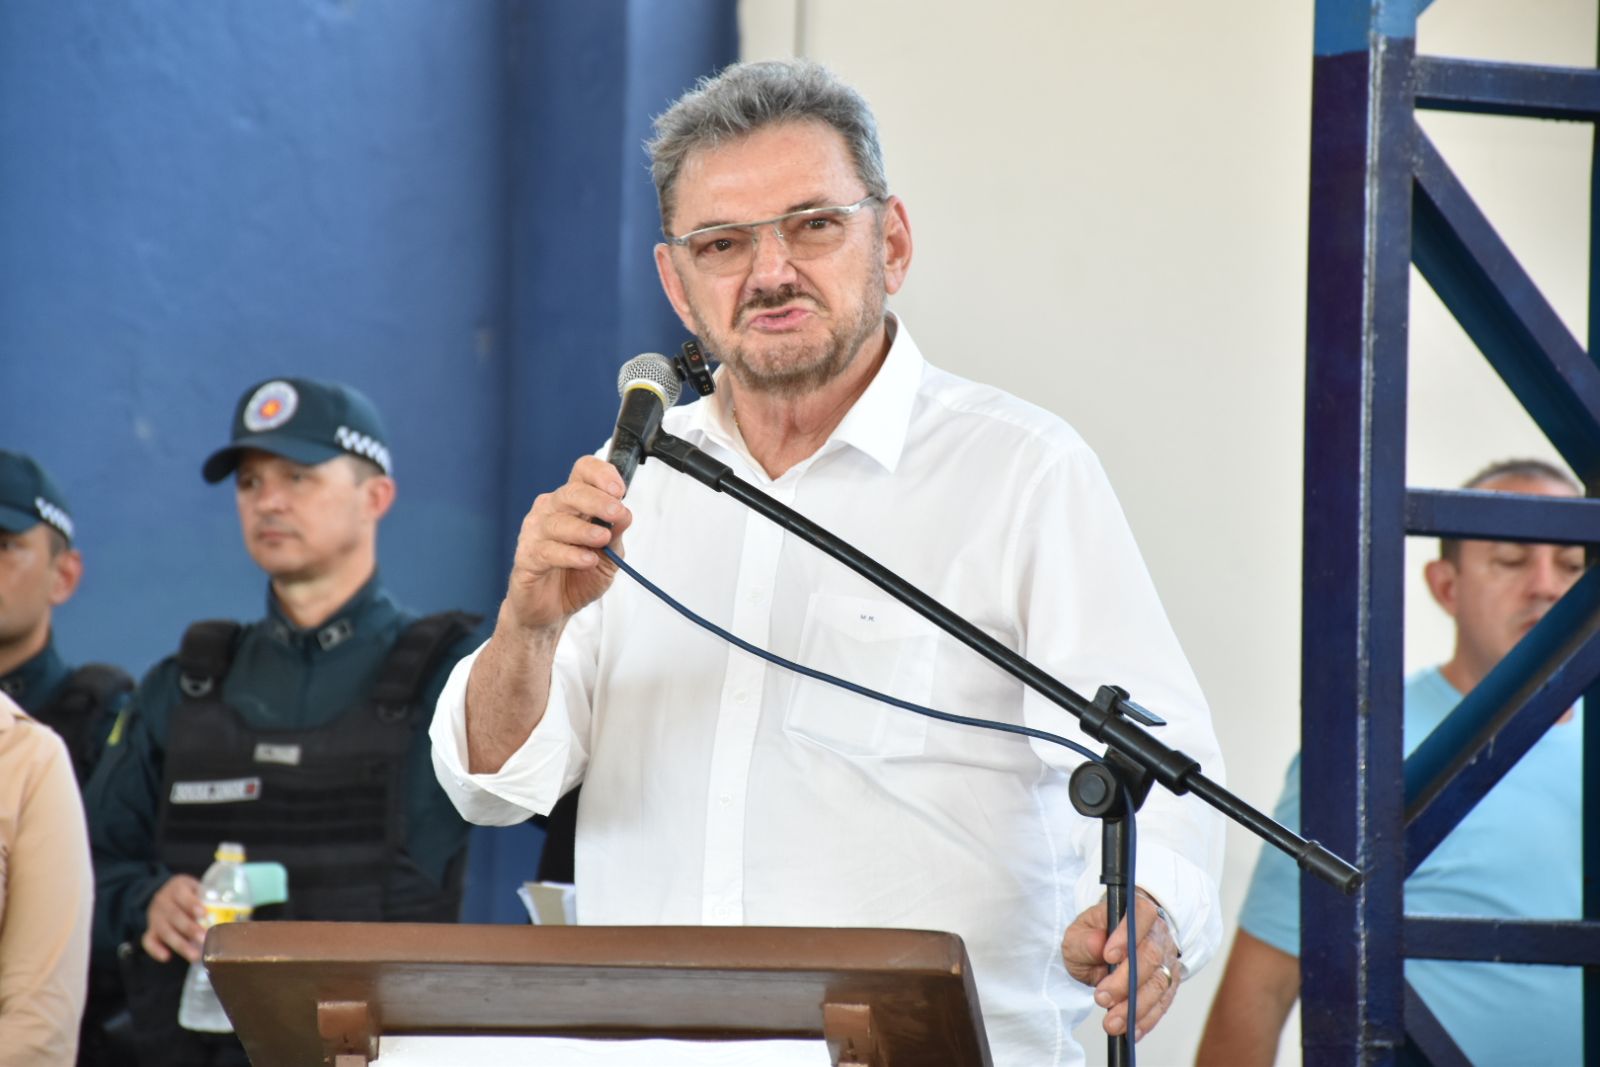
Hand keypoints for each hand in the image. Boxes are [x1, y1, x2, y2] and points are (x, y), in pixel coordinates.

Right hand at [142, 874, 205, 962]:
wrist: (167, 894)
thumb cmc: (190, 893)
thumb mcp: (198, 888)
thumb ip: (208, 897)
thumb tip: (231, 912)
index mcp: (176, 888)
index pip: (181, 894)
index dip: (192, 904)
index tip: (203, 914)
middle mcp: (162, 902)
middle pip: (174, 916)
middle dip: (190, 929)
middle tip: (203, 939)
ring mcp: (154, 917)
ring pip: (165, 931)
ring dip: (180, 944)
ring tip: (194, 955)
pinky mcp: (150, 930)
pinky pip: (149, 941)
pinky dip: (155, 950)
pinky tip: (166, 957)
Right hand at [504, 456, 634, 633]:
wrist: (552, 610)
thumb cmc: (578, 576)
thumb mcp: (609, 556)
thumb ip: (616, 535)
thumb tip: (625, 513)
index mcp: (572, 503)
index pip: (582, 471)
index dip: (601, 474)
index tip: (620, 490)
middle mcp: (550, 511)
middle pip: (571, 492)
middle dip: (597, 500)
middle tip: (617, 513)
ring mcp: (535, 533)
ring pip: (557, 522)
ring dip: (584, 530)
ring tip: (602, 540)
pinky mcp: (526, 558)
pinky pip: (547, 551)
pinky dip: (569, 555)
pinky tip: (586, 560)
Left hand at [1061, 888, 1181, 1040]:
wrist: (1104, 949)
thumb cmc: (1093, 937)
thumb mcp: (1078, 934)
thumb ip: (1084, 940)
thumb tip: (1098, 944)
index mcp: (1137, 909)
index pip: (1141, 914)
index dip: (1127, 935)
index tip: (1108, 956)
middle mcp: (1158, 932)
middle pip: (1151, 954)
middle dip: (1126, 981)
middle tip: (1102, 997)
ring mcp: (1167, 959)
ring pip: (1159, 983)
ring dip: (1136, 1006)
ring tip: (1112, 1022)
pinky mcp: (1169, 984)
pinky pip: (1162, 1004)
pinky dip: (1146, 1019)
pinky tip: (1130, 1030)